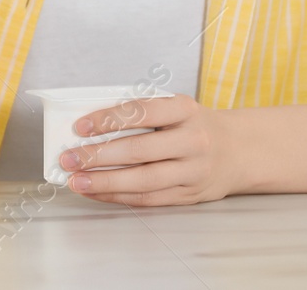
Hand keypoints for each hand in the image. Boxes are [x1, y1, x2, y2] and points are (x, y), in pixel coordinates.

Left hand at [59, 94, 243, 206]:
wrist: (237, 151)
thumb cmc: (194, 126)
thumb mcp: (176, 108)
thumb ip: (141, 114)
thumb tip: (90, 126)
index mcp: (185, 109)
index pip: (142, 112)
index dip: (109, 119)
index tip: (81, 126)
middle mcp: (192, 140)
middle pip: (139, 150)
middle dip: (98, 155)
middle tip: (69, 157)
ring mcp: (192, 171)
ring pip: (142, 180)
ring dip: (104, 181)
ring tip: (76, 180)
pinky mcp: (188, 195)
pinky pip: (148, 198)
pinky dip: (118, 195)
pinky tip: (96, 191)